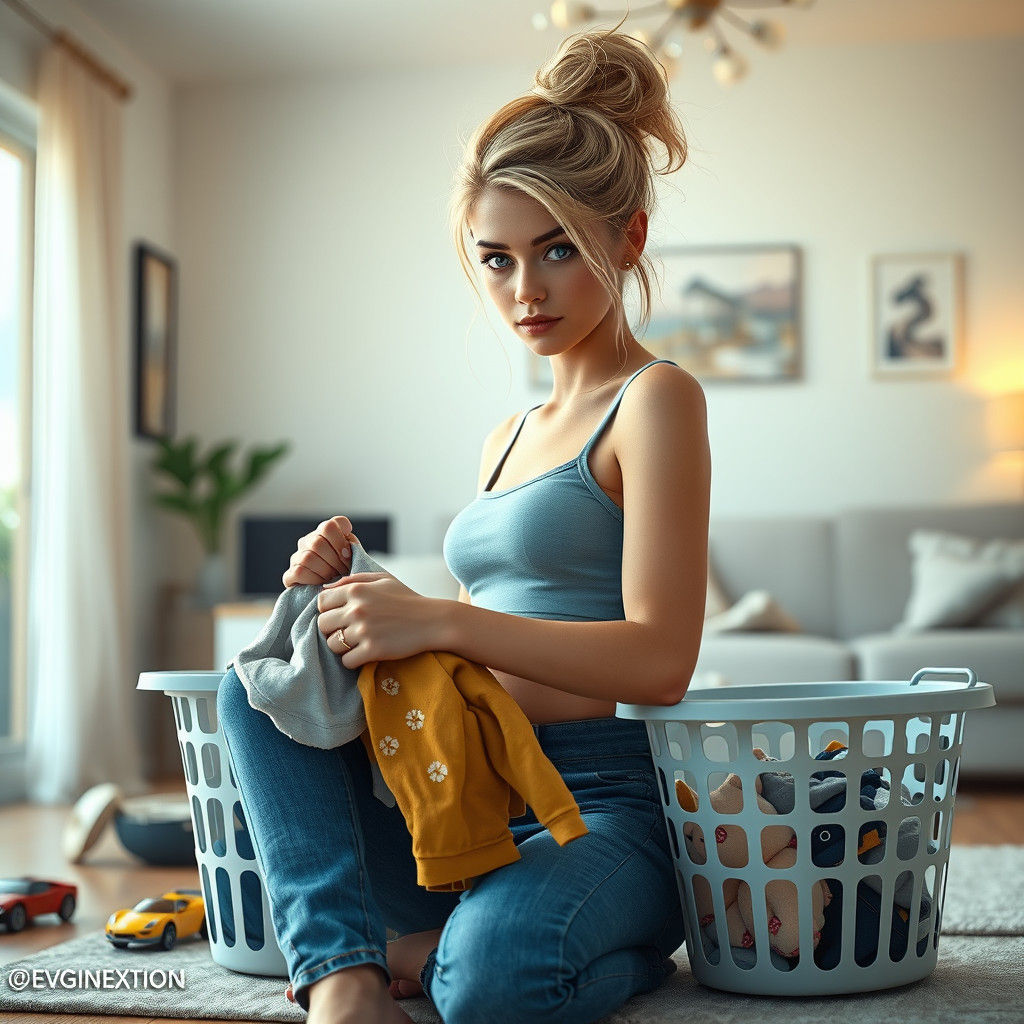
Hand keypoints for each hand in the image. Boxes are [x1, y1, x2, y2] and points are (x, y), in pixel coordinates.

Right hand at [282, 515, 360, 587]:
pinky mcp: (289, 575)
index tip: (349, 554)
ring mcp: (296, 557)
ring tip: (334, 578)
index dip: (341, 540)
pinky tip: (322, 584)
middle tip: (344, 570)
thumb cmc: (349, 573)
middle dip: (335, 560)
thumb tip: (347, 549)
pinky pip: (300, 572)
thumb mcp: (355, 557)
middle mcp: (308, 541)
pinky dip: (315, 579)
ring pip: (308, 558)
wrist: (337, 595)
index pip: (329, 526)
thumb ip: (353, 548)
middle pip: (318, 542)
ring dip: (326, 571)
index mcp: (325, 532)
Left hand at [316, 571, 443, 668]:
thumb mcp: (383, 580)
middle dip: (333, 629)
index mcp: (356, 590)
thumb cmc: (407, 599)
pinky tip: (365, 654)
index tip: (340, 615)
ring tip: (357, 643)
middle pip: (323, 625)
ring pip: (333, 645)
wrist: (434, 621)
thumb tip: (324, 588)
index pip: (321, 602)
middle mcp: (357, 609)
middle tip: (348, 631)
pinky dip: (353, 660)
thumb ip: (353, 580)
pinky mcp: (373, 650)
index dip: (328, 610)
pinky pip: (346, 661)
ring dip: (342, 647)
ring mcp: (364, 630)